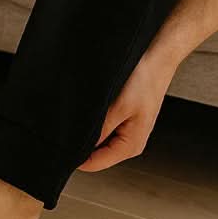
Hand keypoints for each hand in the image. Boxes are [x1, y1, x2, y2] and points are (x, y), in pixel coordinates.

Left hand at [77, 50, 176, 171]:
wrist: (157, 55)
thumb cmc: (145, 79)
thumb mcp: (118, 106)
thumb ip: (99, 131)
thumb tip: (78, 147)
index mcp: (130, 146)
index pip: (94, 163)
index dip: (75, 156)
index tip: (60, 142)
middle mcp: (129, 141)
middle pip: (95, 152)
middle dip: (82, 138)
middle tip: (70, 121)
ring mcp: (126, 128)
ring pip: (98, 136)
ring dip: (88, 126)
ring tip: (87, 108)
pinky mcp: (123, 115)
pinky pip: (103, 123)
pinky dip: (95, 115)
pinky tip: (94, 102)